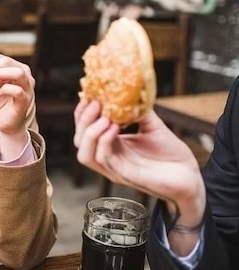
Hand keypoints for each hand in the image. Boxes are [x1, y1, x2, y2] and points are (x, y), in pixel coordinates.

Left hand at [0, 54, 33, 135]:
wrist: (7, 122)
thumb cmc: (1, 101)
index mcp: (17, 67)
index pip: (0, 57)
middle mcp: (25, 75)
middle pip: (8, 61)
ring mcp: (27, 88)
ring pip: (18, 73)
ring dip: (0, 74)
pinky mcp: (25, 101)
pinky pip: (18, 91)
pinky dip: (6, 89)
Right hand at [73, 98, 204, 217]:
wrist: (190, 176)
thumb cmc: (171, 154)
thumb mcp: (152, 126)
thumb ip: (138, 111)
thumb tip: (128, 93)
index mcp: (111, 145)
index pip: (84, 130)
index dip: (82, 113)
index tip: (89, 95)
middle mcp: (108, 158)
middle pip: (79, 141)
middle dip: (84, 120)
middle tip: (96, 103)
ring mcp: (113, 169)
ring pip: (85, 155)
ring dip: (90, 133)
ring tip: (105, 117)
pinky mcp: (123, 176)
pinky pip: (104, 159)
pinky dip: (104, 141)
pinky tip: (114, 127)